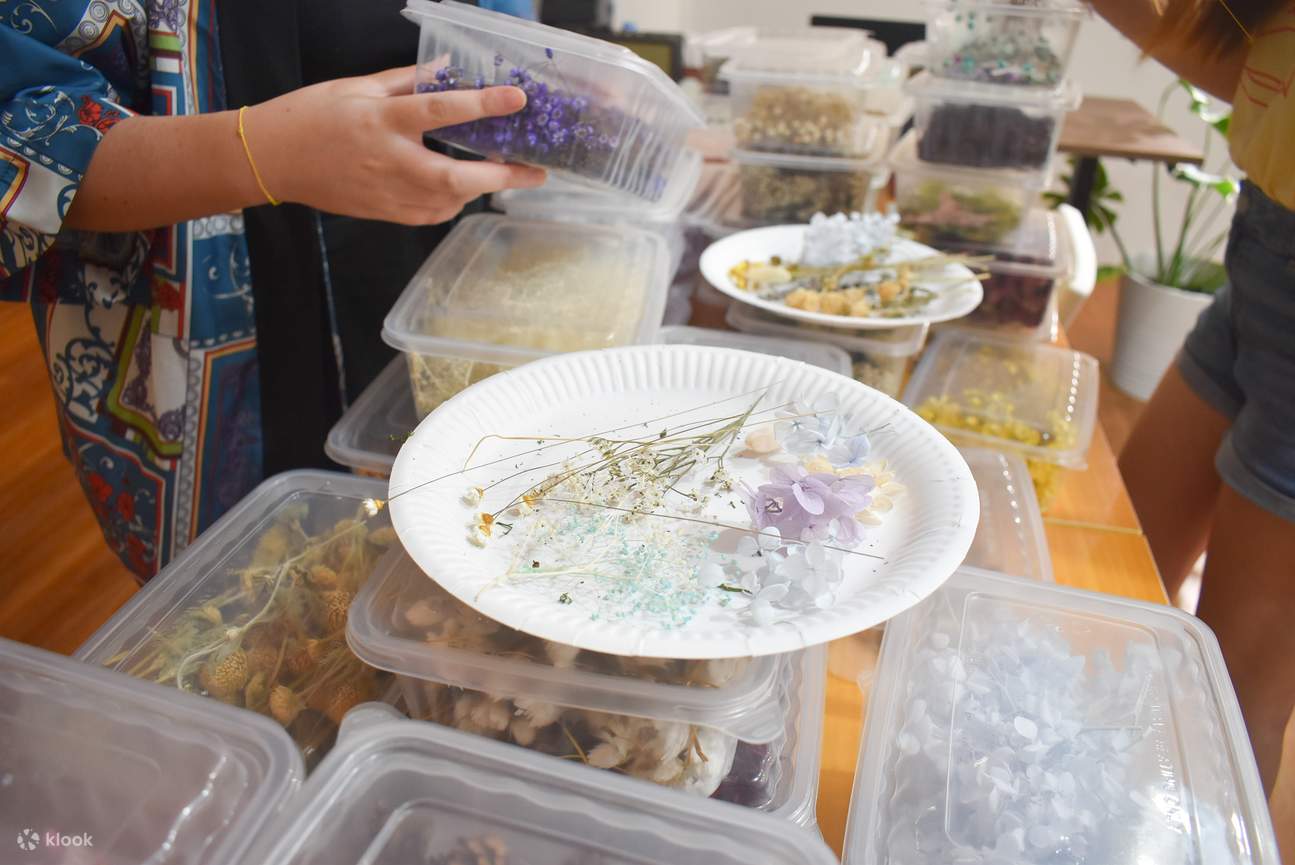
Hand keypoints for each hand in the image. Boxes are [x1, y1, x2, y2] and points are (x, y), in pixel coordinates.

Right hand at [246, 66, 545, 224]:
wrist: (273, 161)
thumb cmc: (312, 117)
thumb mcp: (357, 87)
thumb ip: (407, 80)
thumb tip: (448, 69)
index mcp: (382, 121)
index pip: (441, 111)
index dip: (482, 104)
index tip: (516, 100)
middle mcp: (389, 162)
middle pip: (456, 178)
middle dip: (502, 176)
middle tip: (536, 171)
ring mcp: (388, 194)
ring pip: (449, 201)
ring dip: (480, 188)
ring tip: (504, 173)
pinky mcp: (386, 214)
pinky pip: (433, 214)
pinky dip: (453, 201)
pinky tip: (462, 188)